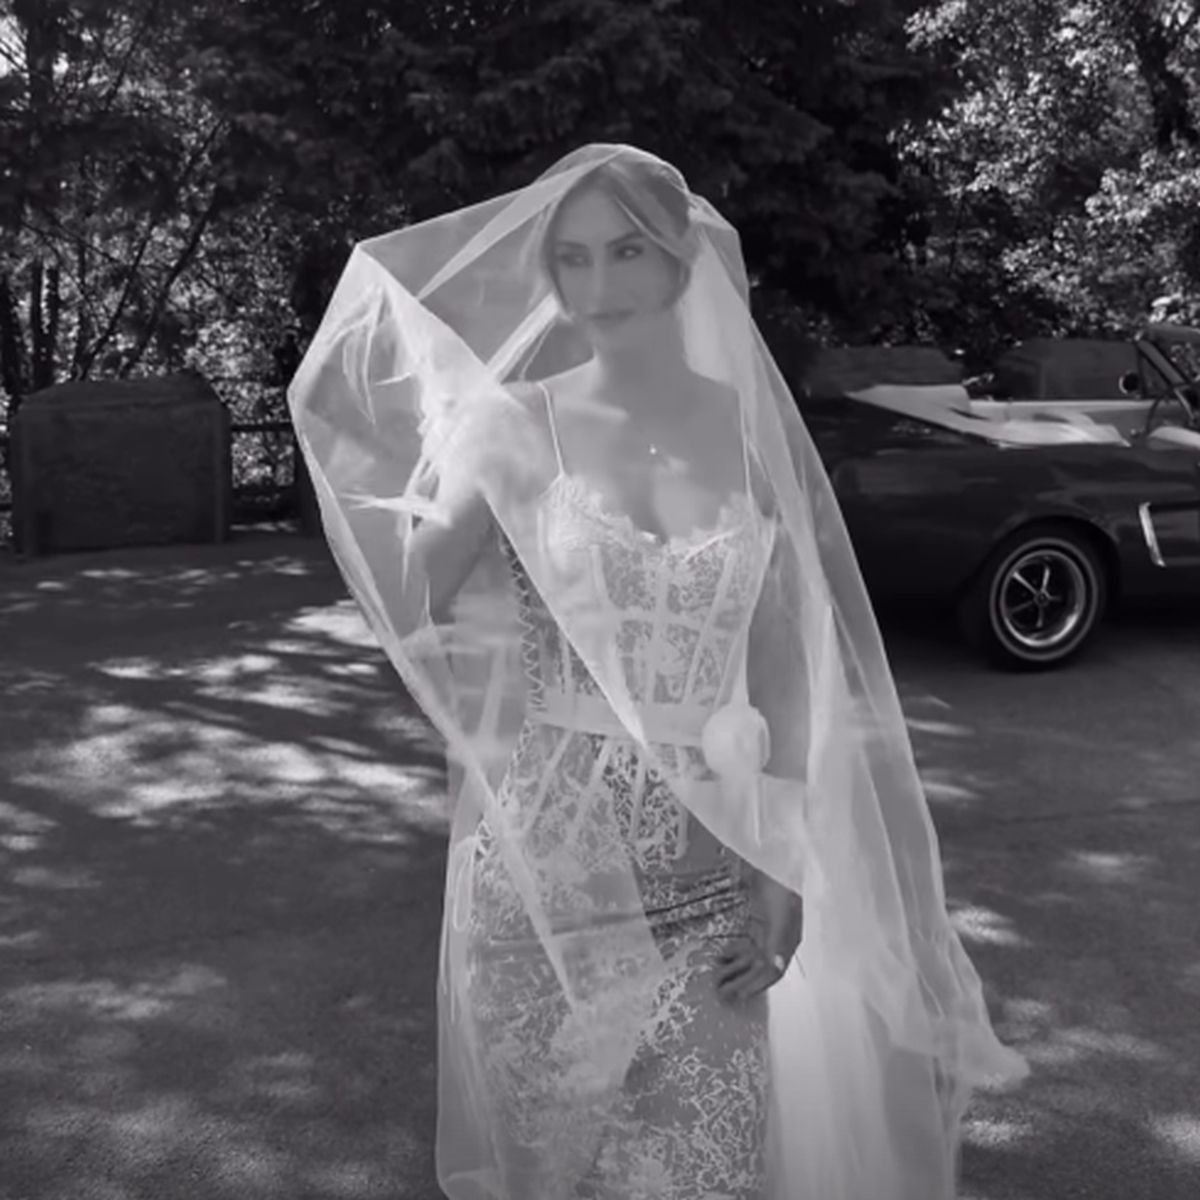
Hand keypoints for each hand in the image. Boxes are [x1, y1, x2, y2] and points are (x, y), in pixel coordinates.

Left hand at [714, 869, 802, 1004]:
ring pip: (750, 956)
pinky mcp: (756, 917)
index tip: (739, 997)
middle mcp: (778, 938)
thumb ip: (779, 941)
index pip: (773, 971)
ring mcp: (766, 927)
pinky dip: (733, 950)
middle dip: (741, 980)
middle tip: (721, 991)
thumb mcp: (781, 914)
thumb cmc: (782, 884)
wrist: (778, 855)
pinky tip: (720, 956)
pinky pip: (745, 940)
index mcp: (789, 940)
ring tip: (717, 978)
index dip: (757, 985)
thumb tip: (777, 967)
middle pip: (759, 967)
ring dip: (734, 968)